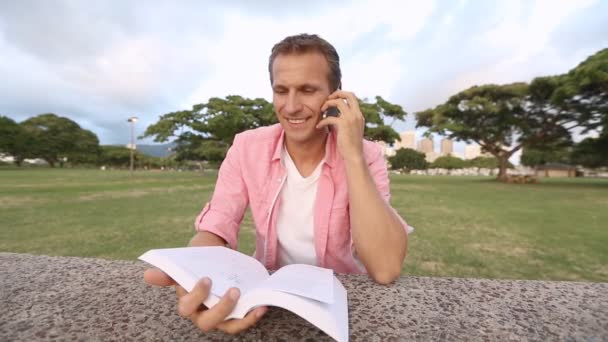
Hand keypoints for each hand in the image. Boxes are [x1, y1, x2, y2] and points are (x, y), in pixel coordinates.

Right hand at [143, 268, 267, 333]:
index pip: (187, 308)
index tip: (207, 278)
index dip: (196, 296)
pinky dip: (252, 316)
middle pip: (208, 322)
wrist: (211, 261)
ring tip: (254, 304)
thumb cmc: (195, 266)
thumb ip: (169, 273)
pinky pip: (242, 322)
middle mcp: (202, 315)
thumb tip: (148, 275)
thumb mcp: (183, 266)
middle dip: (221, 309)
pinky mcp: (234, 315)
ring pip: (228, 326)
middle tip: (234, 290)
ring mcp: (219, 317)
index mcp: (187, 304)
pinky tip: (261, 307)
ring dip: (241, 318)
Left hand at [316, 90, 364, 163]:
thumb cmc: (351, 145)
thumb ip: (348, 121)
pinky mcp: (343, 124)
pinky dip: (322, 121)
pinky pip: (330, 117)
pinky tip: (319, 126)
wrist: (354, 155)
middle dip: (336, 94)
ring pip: (338, 102)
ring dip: (327, 104)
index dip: (342, 95)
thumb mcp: (352, 130)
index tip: (333, 99)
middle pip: (348, 94)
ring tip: (321, 111)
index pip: (352, 97)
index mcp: (359, 115)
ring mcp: (351, 118)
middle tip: (327, 100)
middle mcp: (357, 114)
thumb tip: (338, 117)